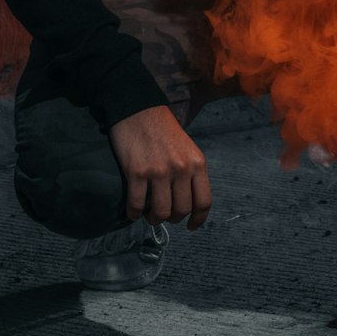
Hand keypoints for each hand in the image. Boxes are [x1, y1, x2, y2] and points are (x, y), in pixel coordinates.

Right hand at [108, 104, 211, 229]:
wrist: (138, 109)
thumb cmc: (162, 129)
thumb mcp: (187, 148)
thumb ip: (190, 172)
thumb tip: (186, 200)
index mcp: (197, 163)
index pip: (204, 201)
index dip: (198, 219)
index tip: (191, 226)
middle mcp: (181, 169)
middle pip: (182, 210)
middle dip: (172, 218)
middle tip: (164, 214)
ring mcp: (159, 171)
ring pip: (161, 212)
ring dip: (153, 219)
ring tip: (148, 214)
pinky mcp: (137, 172)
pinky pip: (137, 204)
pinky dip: (134, 213)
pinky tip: (132, 211)